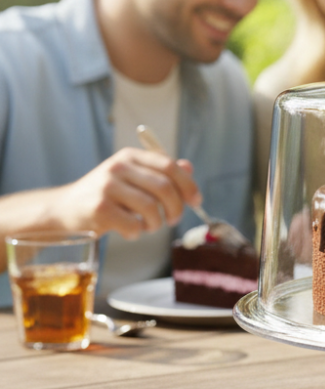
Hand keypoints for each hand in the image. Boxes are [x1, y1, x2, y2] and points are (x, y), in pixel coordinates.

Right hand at [59, 148, 201, 239]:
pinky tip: (129, 231)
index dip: (188, 185)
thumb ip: (160, 173)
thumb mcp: (132, 178)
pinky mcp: (99, 208)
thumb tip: (189, 167)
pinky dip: (137, 232)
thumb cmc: (105, 195)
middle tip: (173, 219)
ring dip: (156, 223)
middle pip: (164, 187)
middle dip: (176, 208)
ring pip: (151, 207)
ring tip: (149, 226)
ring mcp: (107, 186)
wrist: (64, 208)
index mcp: (130, 156)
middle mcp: (119, 167)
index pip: (169, 166)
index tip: (196, 201)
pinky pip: (133, 224)